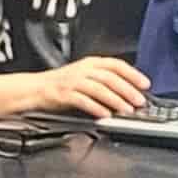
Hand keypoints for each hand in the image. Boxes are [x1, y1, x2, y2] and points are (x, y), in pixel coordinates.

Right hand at [0, 58, 150, 120]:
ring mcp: (72, 81)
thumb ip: (102, 81)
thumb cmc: (59, 86)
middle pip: (110, 77)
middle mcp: (82, 70)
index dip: (132, 74)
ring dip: (115, 99)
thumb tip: (127, 91)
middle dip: (127, 89)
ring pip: (99, 88)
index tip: (145, 84)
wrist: (32, 90)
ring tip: (126, 110)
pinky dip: (96, 107)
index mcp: (90, 63)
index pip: (116, 64)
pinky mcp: (63, 94)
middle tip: (139, 101)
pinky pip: (82, 100)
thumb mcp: (83, 77)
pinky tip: (105, 114)